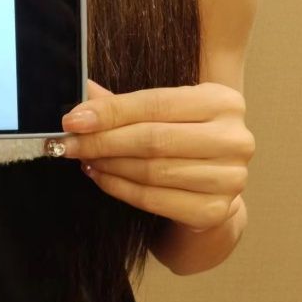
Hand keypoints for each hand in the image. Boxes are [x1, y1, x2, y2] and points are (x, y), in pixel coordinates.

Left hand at [56, 79, 254, 232]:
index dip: (110, 112)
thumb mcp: (161, 113)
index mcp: (223, 101)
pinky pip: (153, 199)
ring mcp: (229, 178)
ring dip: (108, 165)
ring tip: (83, 158)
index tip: (72, 119)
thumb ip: (124, 103)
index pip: (155, 104)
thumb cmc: (183, 139)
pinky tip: (100, 176)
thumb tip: (82, 91)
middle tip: (68, 143)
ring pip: (151, 171)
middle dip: (102, 141)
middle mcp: (234, 139)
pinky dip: (119, 188)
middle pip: (153, 140)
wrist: (211, 186)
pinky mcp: (214, 211)